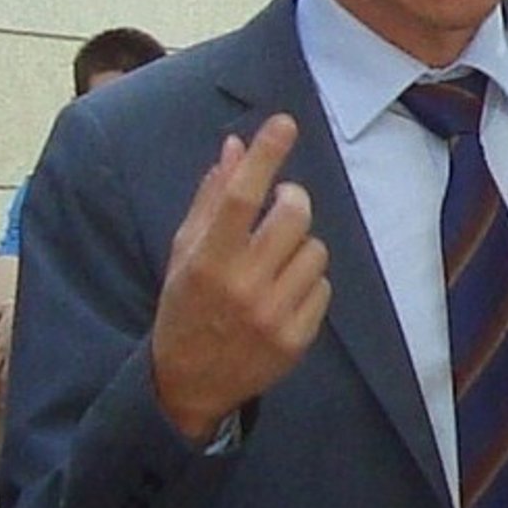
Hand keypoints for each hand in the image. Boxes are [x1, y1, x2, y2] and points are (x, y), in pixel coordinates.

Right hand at [151, 116, 330, 441]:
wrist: (188, 384)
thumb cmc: (184, 306)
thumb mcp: (184, 251)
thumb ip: (211, 199)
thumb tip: (235, 147)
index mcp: (207, 259)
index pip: (241, 196)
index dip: (265, 156)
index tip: (284, 123)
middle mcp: (242, 286)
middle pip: (294, 214)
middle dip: (293, 200)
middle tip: (280, 207)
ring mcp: (272, 315)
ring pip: (315, 249)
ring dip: (299, 247)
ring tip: (273, 264)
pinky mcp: (296, 338)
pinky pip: (323, 286)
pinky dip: (307, 283)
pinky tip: (282, 295)